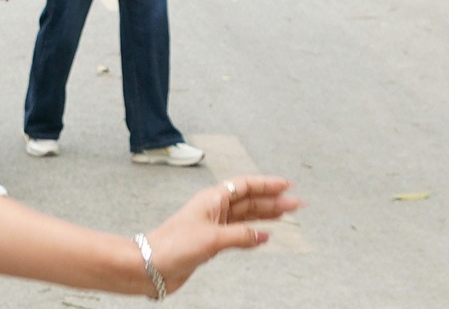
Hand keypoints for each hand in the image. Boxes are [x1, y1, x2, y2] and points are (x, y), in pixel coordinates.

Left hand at [142, 176, 300, 290]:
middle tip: (297, 204)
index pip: (245, 185)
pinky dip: (253, 233)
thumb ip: (240, 236)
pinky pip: (239, 233)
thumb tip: (264, 235)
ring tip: (287, 214)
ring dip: (266, 214)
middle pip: (249, 200)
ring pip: (246, 216)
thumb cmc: (173, 245)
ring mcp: (213, 225)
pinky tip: (265, 235)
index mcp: (212, 199)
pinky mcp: (211, 242)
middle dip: (273, 201)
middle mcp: (214, 209)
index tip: (287, 185)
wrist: (151, 265)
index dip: (266, 184)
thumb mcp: (212, 238)